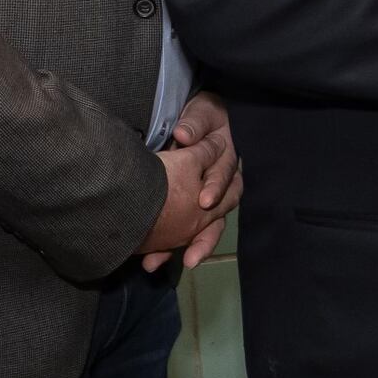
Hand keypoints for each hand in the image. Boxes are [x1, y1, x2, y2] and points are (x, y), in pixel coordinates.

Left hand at [142, 94, 239, 273]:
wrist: (191, 123)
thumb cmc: (200, 117)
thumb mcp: (201, 114)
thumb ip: (195, 123)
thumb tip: (184, 135)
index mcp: (226, 162)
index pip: (225, 178)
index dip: (215, 188)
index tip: (204, 201)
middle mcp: (219, 187)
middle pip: (218, 216)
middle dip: (205, 236)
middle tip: (193, 254)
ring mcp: (204, 201)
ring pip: (203, 230)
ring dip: (189, 248)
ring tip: (171, 263)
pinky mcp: (188, 210)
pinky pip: (182, 232)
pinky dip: (167, 247)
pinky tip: (151, 261)